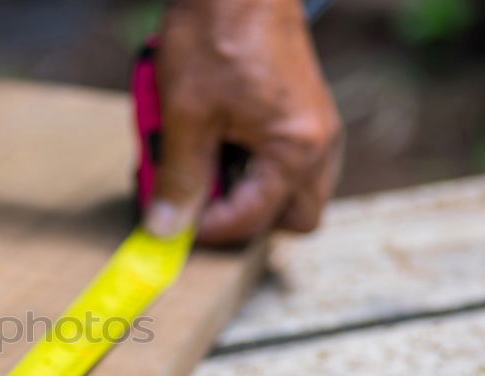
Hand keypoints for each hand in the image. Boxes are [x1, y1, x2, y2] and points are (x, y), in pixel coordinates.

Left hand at [143, 0, 342, 244]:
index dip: (206, 229)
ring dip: (246, 191)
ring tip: (202, 163)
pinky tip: (213, 139)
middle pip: (292, 218)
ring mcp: (315, 127)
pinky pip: (283, 160)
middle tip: (198, 200)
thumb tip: (167, 230)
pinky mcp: (300, 112)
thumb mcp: (185, 116)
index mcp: (297, 149)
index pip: (253, 221)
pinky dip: (248, 163)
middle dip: (244, 218)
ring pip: (290, 192)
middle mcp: (320, 144)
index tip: (171, 221)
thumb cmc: (216, 33)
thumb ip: (179, 179)